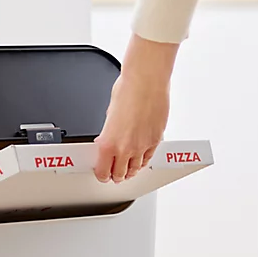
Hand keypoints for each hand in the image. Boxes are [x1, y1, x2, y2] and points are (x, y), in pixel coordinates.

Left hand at [94, 34, 178, 182]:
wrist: (146, 80)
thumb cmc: (128, 89)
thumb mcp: (110, 113)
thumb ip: (109, 130)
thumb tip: (109, 136)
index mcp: (107, 143)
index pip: (103, 171)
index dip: (102, 175)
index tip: (102, 173)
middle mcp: (125, 148)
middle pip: (119, 174)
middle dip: (115, 176)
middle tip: (113, 175)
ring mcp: (142, 146)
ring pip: (135, 169)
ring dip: (130, 171)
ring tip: (127, 170)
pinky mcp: (156, 140)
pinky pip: (148, 158)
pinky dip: (143, 161)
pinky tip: (140, 160)